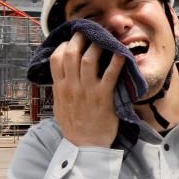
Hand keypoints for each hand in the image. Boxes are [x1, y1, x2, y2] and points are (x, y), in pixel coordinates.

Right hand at [49, 32, 124, 146]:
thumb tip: (61, 76)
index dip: (64, 45)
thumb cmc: (75, 127)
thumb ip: (60, 90)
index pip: (56, 58)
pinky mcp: (103, 98)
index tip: (71, 41)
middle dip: (79, 38)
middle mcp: (72, 87)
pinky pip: (110, 75)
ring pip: (88, 60)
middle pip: (72, 54)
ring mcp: (87, 91)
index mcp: (60, 88)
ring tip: (104, 38)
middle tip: (88, 31)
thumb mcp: (60, 107)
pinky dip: (116, 62)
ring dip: (96, 46)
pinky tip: (122, 52)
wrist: (85, 146)